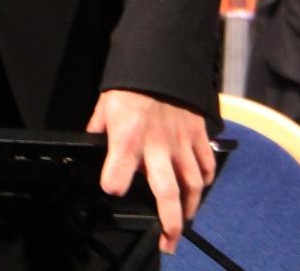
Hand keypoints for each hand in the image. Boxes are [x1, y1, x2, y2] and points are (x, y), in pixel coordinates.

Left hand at [87, 90, 213, 254]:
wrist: (162, 58)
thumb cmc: (130, 85)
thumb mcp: (105, 106)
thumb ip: (100, 131)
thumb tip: (93, 144)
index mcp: (128, 138)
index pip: (118, 172)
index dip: (114, 182)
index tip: (114, 190)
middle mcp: (157, 146)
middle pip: (166, 191)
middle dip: (169, 221)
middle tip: (168, 242)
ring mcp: (180, 142)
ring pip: (192, 184)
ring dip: (190, 208)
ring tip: (184, 223)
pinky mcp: (197, 135)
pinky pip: (205, 163)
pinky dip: (205, 180)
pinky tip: (199, 189)